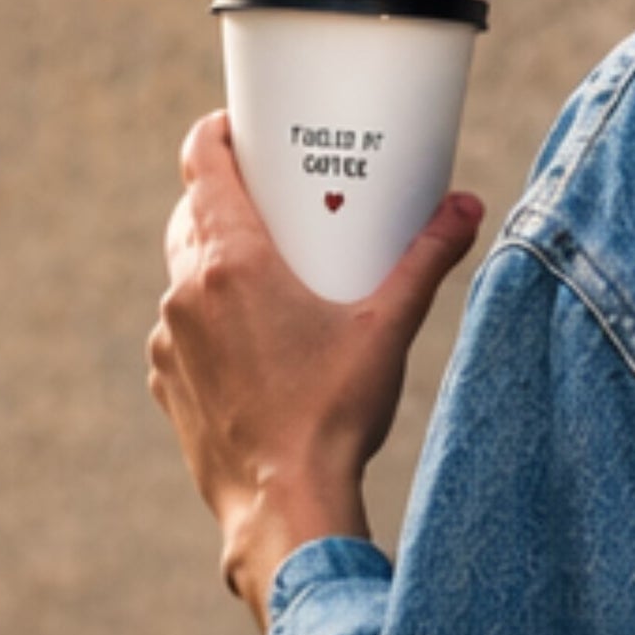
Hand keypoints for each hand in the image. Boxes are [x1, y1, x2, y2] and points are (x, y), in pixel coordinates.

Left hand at [148, 111, 485, 622]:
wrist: (284, 507)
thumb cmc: (333, 415)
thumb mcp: (389, 328)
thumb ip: (427, 259)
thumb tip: (468, 206)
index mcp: (232, 260)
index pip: (202, 161)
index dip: (218, 132)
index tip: (241, 126)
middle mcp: (187, 291)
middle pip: (193, 214)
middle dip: (228, 198)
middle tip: (274, 203)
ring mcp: (169, 339)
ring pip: (185, 275)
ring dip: (219, 265)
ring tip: (270, 278)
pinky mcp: (166, 381)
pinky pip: (182, 329)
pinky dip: (210, 322)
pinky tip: (253, 343)